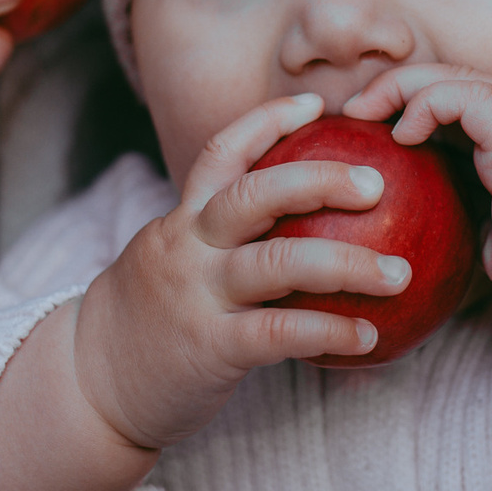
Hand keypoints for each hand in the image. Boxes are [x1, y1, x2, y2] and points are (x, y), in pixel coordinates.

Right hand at [74, 93, 415, 449]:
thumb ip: (223, 240)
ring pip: (278, 262)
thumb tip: (305, 224)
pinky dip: (330, 331)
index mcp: (182, 221)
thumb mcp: (176, 262)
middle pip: (256, 194)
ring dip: (348, 263)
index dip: (269, 122)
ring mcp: (198, 296)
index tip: (319, 103)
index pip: (222, 152)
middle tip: (379, 183)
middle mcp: (188, 247)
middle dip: (322, 180)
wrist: (91, 387)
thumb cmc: (153, 321)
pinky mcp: (210, 348)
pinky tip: (370, 337)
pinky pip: (280, 332)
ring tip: (400, 273)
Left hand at [344, 66, 491, 333]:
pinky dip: (427, 104)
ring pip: (461, 75)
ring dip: (404, 87)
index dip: (424, 104)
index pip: (473, 99)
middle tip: (357, 111)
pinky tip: (403, 134)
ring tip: (363, 113)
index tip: (380, 131)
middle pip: (462, 76)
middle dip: (403, 85)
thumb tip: (468, 242)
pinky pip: (467, 96)